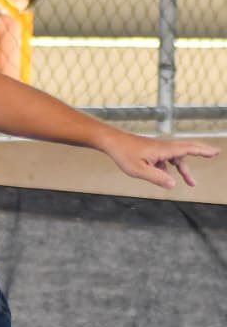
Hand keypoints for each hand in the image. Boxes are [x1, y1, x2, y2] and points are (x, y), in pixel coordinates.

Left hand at [102, 132, 218, 189]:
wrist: (111, 142)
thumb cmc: (123, 154)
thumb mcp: (138, 170)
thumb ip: (157, 178)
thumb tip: (173, 185)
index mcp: (164, 150)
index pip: (188, 149)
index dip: (203, 151)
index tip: (215, 152)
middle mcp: (163, 147)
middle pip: (187, 148)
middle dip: (202, 152)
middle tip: (215, 154)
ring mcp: (158, 149)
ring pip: (176, 158)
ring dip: (184, 169)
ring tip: (192, 183)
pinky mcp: (151, 151)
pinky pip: (166, 160)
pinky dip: (170, 168)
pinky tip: (166, 178)